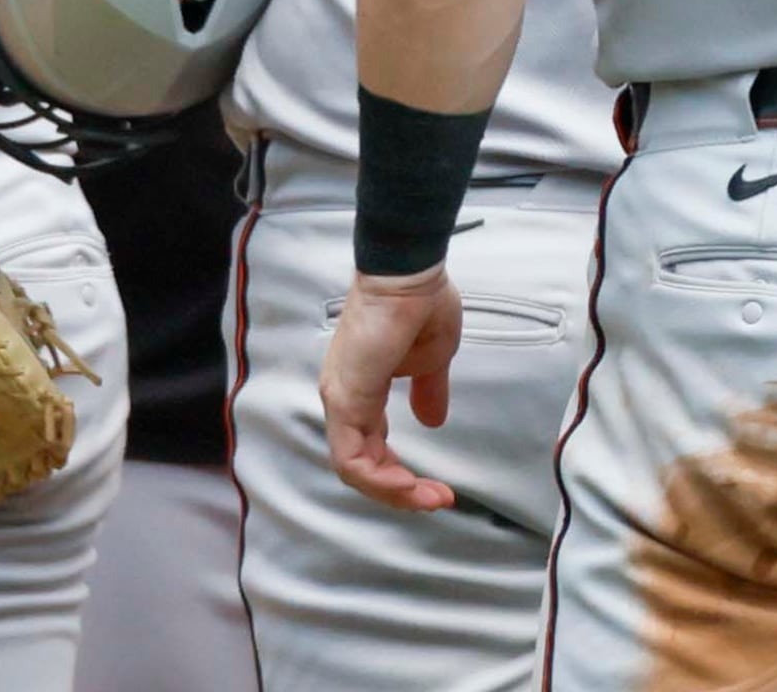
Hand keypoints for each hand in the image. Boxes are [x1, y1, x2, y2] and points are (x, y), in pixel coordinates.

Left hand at [323, 266, 463, 509]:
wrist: (409, 274)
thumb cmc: (421, 304)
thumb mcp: (433, 359)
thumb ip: (429, 391)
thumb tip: (434, 420)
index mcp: (361, 390)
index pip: (371, 448)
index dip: (401, 472)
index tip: (436, 486)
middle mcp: (343, 400)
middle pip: (361, 466)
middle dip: (400, 491)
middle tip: (436, 501)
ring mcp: (340, 400)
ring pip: (354, 468)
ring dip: (393, 491)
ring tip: (429, 499)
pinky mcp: (345, 398)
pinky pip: (353, 456)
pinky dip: (380, 478)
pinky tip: (409, 484)